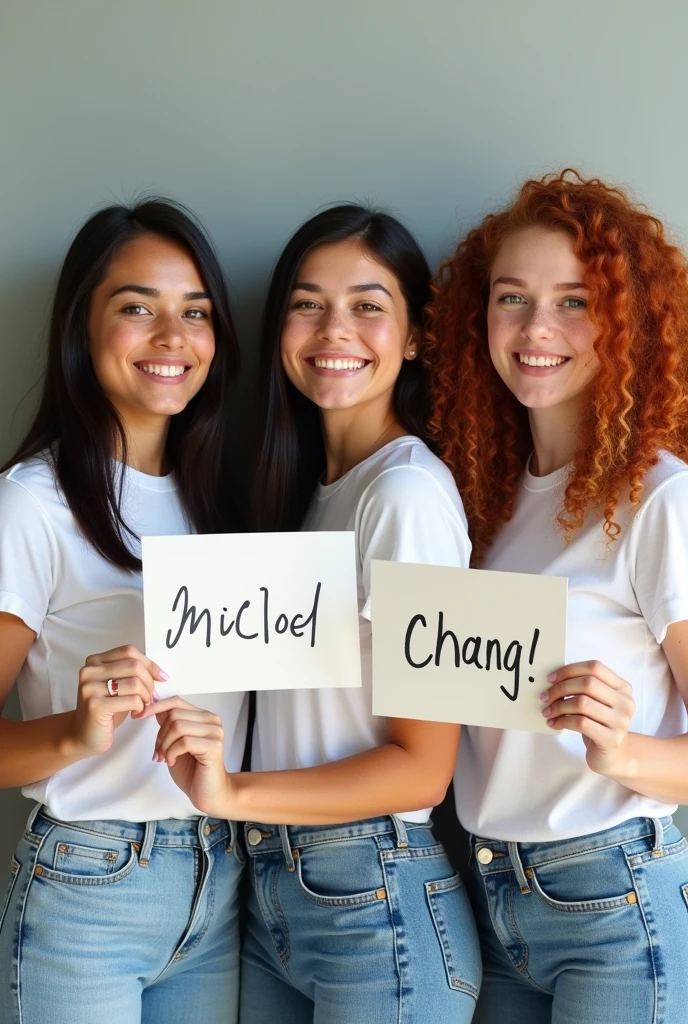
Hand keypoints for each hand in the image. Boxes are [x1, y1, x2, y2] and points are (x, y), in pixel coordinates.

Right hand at [68, 645, 167, 756]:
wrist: (83, 735)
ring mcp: (90, 688)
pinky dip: (140, 707)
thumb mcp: (118, 685)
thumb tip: (159, 671)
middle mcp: (89, 671)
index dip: (149, 663)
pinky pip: (132, 700)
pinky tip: (136, 713)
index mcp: (94, 661)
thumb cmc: (106, 710)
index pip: (128, 651)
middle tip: (151, 696)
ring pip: (135, 683)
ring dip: (146, 696)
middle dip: (150, 682)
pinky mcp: (95, 706)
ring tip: (143, 705)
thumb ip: (132, 672)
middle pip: (134, 665)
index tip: (161, 676)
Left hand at [138, 696, 231, 816]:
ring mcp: (215, 732)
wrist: (208, 794)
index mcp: (203, 717)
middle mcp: (212, 721)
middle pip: (175, 715)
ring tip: (165, 757)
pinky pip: (184, 742)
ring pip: (178, 726)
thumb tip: (154, 708)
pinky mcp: (214, 746)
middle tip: (158, 752)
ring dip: (165, 745)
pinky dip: (172, 752)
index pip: (177, 701)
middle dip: (160, 735)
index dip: (155, 706)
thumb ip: (169, 725)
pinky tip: (173, 761)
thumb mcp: (175, 743)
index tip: (139, 715)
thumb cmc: (193, 771)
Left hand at [541, 660, 635, 776]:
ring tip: (547, 711)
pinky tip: (554, 723)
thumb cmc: (598, 723)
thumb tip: (552, 678)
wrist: (613, 756)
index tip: (550, 678)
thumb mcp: (596, 702)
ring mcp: (620, 721)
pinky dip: (562, 721)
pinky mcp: (611, 739)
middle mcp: (625, 702)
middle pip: (588, 683)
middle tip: (545, 697)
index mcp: (622, 687)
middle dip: (561, 688)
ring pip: (582, 703)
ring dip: (558, 706)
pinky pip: (581, 723)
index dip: (569, 670)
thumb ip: (582, 687)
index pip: (595, 667)